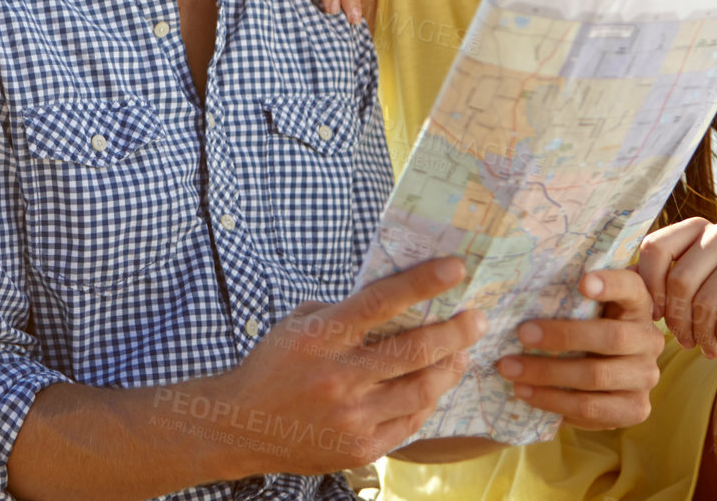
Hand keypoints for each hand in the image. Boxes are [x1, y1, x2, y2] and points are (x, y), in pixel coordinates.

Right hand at [221, 257, 487, 473]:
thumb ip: (340, 313)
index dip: (420, 283)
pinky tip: (434, 386)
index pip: (379, 303)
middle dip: (455, 331)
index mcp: (319, 338)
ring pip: (421, 388)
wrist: (239, 426)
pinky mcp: (360, 448)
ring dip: (450, 367)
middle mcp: (338, 377)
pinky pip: (410, 421)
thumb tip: (392, 302)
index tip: (455, 268)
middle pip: (414, 350)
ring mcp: (351, 417)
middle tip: (476, 318)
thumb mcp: (294, 326)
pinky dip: (428, 400)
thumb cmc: (272, 367)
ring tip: (462, 353)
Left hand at [495, 269, 663, 429]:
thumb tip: (518, 290)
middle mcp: (648, 340)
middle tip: (521, 334)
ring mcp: (645, 377)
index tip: (583, 282)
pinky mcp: (635, 409)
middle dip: (562, 336)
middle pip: (610, 338)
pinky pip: (592, 409)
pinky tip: (526, 393)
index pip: (631, 288)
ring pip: (596, 376)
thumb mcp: (580, 309)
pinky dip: (553, 401)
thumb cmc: (582, 330)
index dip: (611, 284)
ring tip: (510, 369)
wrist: (605, 379)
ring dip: (547, 373)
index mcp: (635, 306)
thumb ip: (565, 297)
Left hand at [638, 217, 716, 361]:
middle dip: (677, 319)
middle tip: (683, 341)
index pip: (655, 248)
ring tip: (703, 347)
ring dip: (701, 333)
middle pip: (680, 279)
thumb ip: (650, 281)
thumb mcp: (682, 293)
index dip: (650, 287)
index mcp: (694, 229)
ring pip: (706, 299)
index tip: (654, 316)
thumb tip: (607, 278)